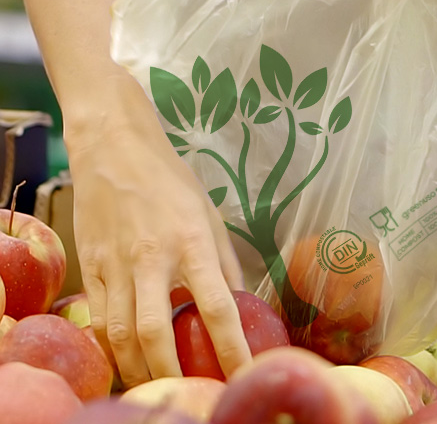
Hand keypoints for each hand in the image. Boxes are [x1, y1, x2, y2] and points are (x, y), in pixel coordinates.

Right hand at [66, 104, 251, 387]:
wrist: (114, 149)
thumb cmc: (170, 180)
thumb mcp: (209, 214)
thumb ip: (224, 262)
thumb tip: (239, 303)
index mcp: (191, 242)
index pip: (217, 308)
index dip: (233, 349)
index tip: (242, 375)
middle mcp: (152, 259)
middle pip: (157, 335)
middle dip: (173, 373)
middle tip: (189, 390)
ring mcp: (115, 265)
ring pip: (120, 336)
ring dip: (139, 368)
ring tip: (157, 382)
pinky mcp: (90, 266)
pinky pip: (98, 320)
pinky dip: (111, 347)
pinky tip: (126, 357)